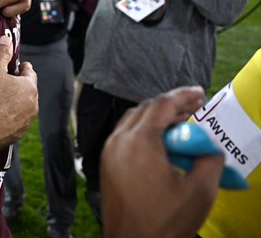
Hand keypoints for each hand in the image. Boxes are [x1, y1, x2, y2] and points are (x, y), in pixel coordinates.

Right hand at [0, 34, 37, 157]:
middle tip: (7, 81)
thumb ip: (2, 53)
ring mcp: (25, 122)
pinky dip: (10, 116)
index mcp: (29, 88)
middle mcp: (32, 106)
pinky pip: (16, 121)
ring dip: (16, 102)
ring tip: (1, 98)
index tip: (20, 66)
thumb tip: (6, 40)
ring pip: (23, 107)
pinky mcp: (17, 135)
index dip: (24, 67)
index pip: (30, 73)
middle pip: (28, 91)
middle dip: (19, 85)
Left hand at [101, 87, 222, 237]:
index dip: (182, 95)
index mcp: (139, 142)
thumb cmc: (163, 223)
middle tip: (194, 108)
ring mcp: (109, 152)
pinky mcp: (107, 164)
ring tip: (182, 125)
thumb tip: (209, 146)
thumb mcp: (200, 192)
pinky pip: (125, 136)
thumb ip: (210, 160)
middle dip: (171, 105)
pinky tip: (163, 144)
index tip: (199, 93)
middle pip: (145, 109)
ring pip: (132, 121)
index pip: (161, 104)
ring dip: (157, 118)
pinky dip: (144, 132)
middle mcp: (118, 141)